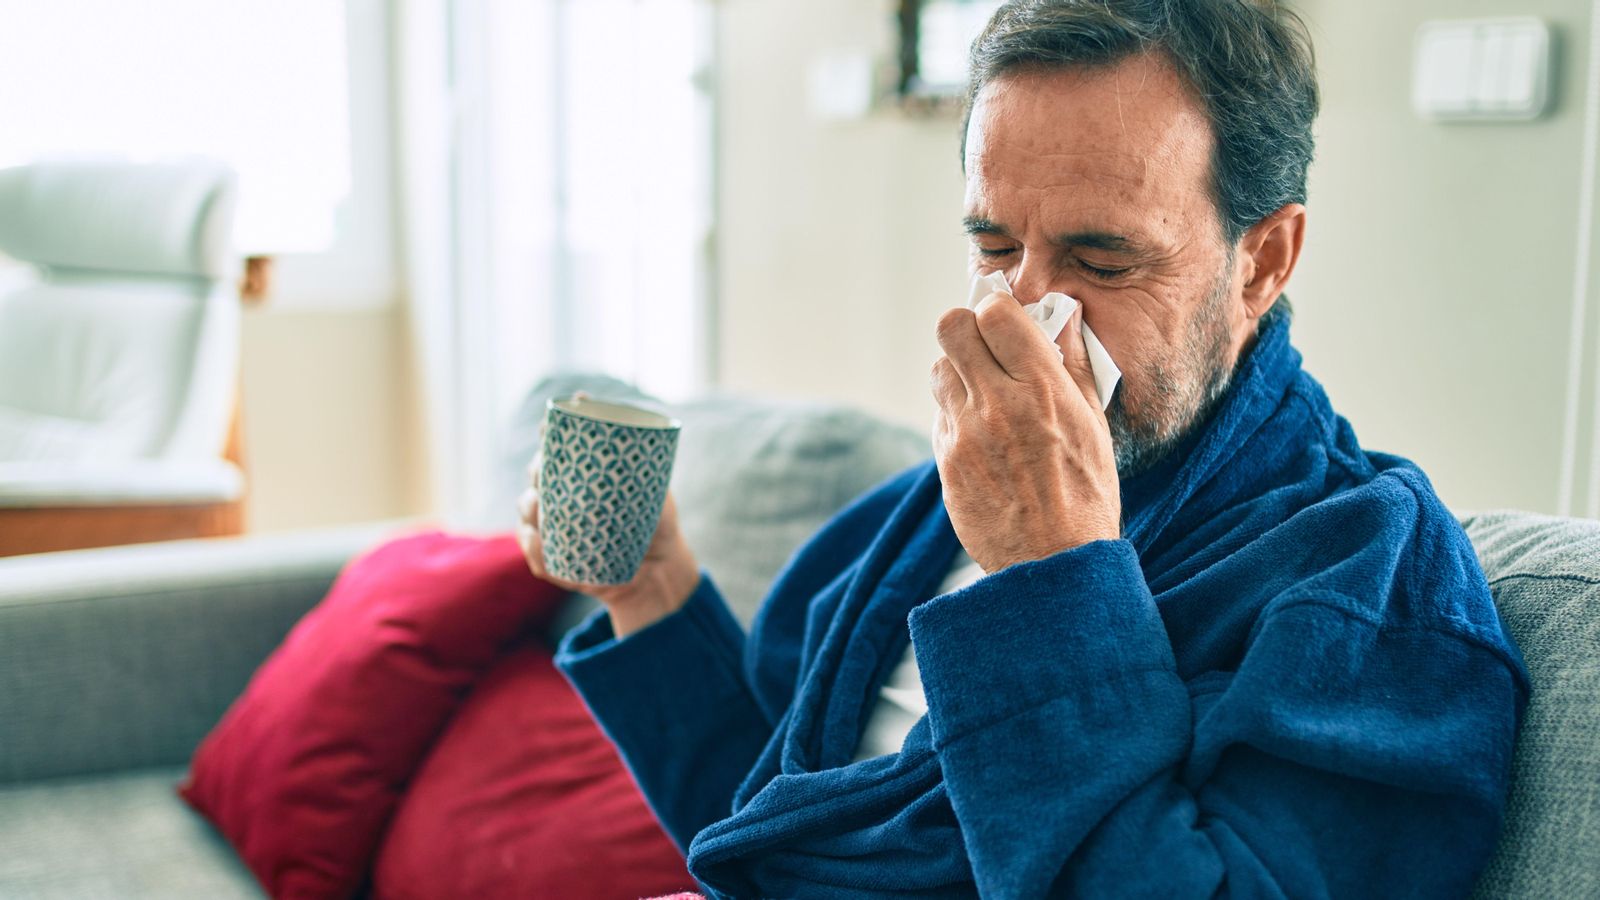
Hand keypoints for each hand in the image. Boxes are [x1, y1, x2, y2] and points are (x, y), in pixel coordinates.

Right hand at [517, 408, 700, 637]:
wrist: (661, 568)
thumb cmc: (654, 521)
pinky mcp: (556, 563)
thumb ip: (644, 463)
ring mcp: (555, 531)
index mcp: (578, 476)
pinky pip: (536, 556)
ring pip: (528, 514)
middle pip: (537, 476)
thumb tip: (642, 429)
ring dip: (529, 507)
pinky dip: (533, 548)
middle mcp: (560, 499)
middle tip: (546, 468)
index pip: (556, 449)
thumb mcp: (654, 490)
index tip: (549, 426)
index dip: (548, 435)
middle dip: (537, 469)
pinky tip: (537, 540)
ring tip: (538, 505)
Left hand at [930, 290, 1120, 572]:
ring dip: (957, 372)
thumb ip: (1074, 365)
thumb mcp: (1094, 424)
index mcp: (1043, 389)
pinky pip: (939, 415)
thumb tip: (1061, 318)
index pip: (995, 313)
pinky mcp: (946, 461)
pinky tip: (982, 436)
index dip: (998, 312)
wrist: (1053, 564)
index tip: (1006, 325)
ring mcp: (965, 433)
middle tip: (985, 349)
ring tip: (984, 394)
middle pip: (951, 328)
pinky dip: (955, 415)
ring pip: (938, 369)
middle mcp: (998, 404)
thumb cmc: (1085, 495)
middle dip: (967, 330)